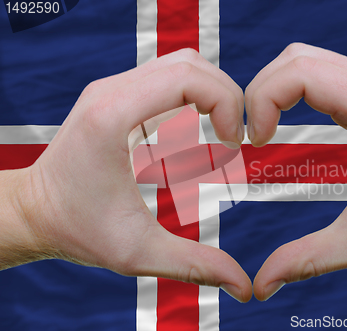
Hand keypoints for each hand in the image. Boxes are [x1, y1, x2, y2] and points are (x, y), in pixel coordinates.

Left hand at [1, 48, 251, 301]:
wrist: (33, 212)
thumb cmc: (77, 230)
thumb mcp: (137, 253)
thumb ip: (195, 265)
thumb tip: (244, 286)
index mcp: (114, 116)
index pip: (188, 77)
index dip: (227, 104)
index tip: (234, 144)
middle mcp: (111, 91)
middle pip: (190, 64)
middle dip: (227, 97)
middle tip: (234, 140)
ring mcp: (112, 89)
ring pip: (181, 65)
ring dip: (212, 95)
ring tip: (221, 135)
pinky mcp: (117, 96)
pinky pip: (167, 79)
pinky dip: (195, 98)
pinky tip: (198, 133)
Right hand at [245, 43, 346, 300]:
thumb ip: (307, 260)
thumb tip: (262, 283)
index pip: (299, 73)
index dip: (262, 101)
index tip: (255, 140)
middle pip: (294, 59)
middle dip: (259, 92)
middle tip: (253, 135)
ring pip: (303, 58)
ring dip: (273, 88)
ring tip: (264, 126)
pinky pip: (318, 69)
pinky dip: (291, 88)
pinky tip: (286, 118)